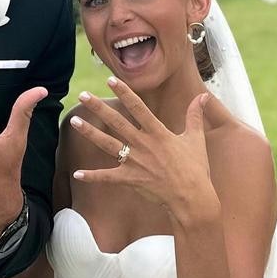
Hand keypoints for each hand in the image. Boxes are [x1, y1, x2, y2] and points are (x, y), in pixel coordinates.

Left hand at [70, 77, 217, 222]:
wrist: (192, 198)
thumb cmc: (195, 168)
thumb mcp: (196, 139)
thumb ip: (195, 116)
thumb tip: (203, 95)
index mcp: (158, 133)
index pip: (138, 107)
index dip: (124, 92)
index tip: (110, 80)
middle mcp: (143, 144)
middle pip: (116, 122)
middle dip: (98, 108)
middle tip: (82, 95)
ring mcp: (135, 162)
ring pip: (107, 144)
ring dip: (90, 133)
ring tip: (74, 121)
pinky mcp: (130, 179)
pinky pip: (107, 177)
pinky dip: (92, 176)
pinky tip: (77, 174)